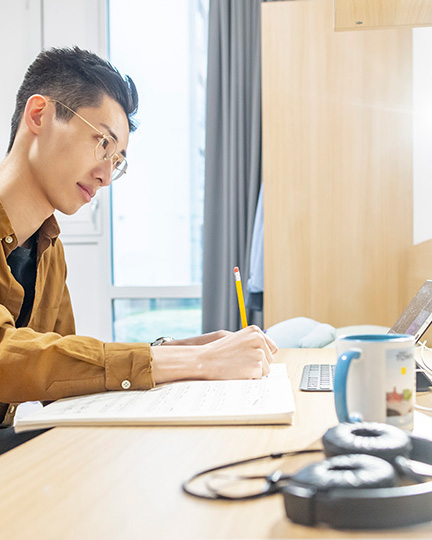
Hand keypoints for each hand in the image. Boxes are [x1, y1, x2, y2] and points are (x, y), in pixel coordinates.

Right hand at [151, 325, 277, 383]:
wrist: (204, 359)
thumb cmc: (218, 351)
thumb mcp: (237, 339)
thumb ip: (254, 342)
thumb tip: (273, 351)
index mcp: (255, 331)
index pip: (271, 348)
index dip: (260, 356)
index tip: (248, 357)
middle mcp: (259, 339)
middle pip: (269, 360)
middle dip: (257, 364)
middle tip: (239, 362)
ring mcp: (258, 352)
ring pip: (265, 370)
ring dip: (254, 372)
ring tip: (237, 367)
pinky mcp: (256, 366)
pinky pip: (259, 378)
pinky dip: (250, 378)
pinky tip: (237, 373)